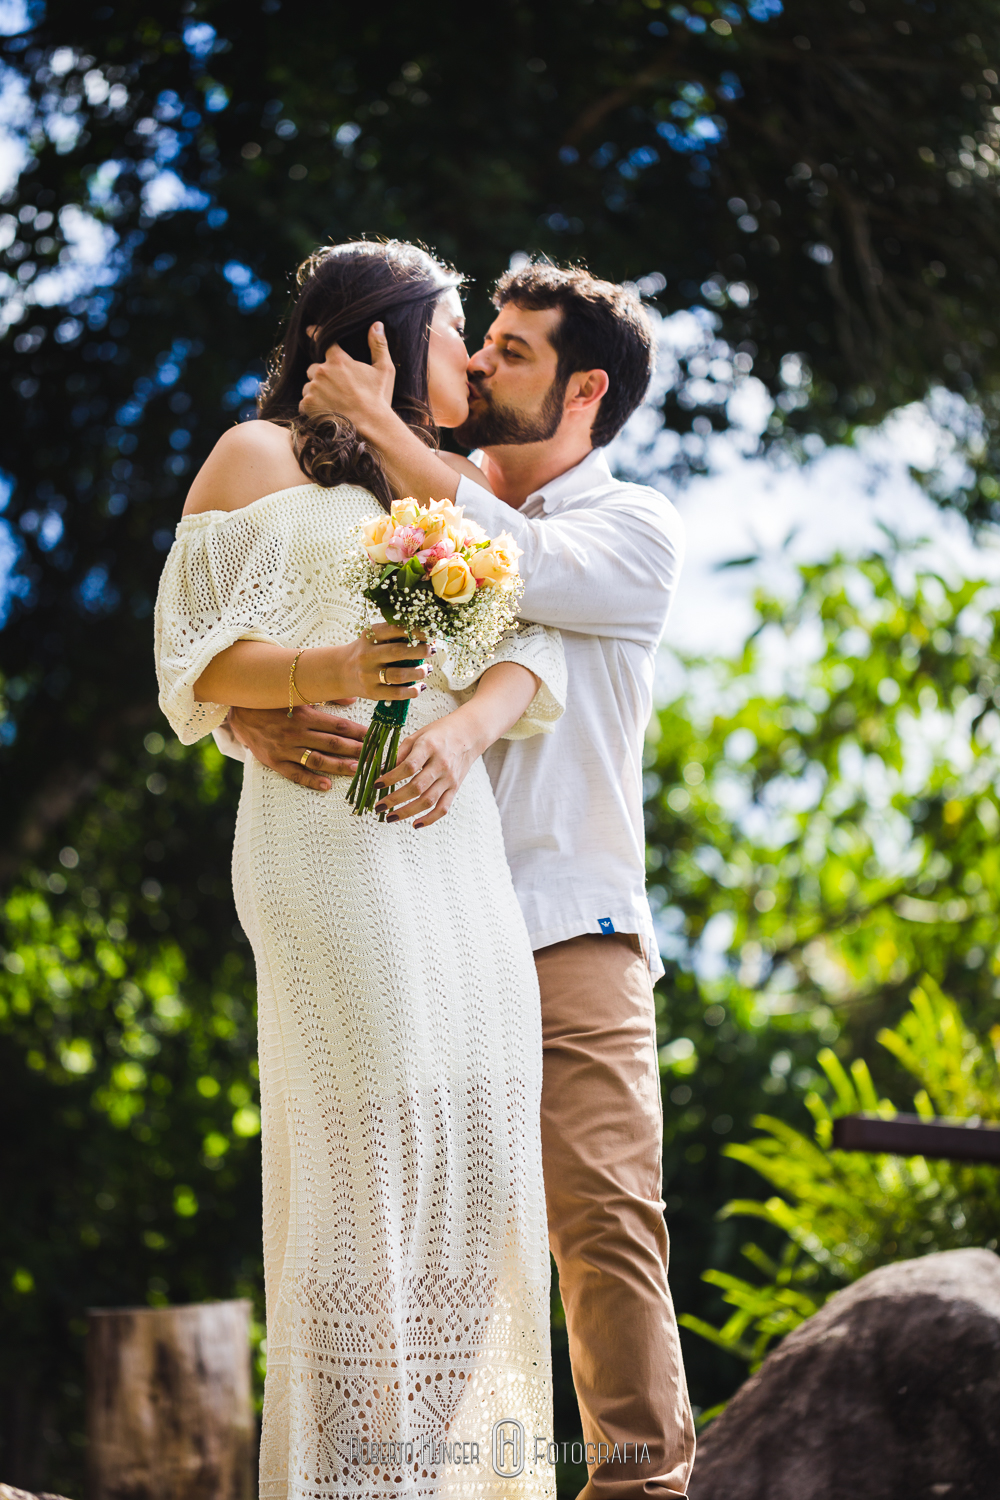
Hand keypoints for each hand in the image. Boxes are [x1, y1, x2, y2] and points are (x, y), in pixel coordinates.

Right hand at [228, 704, 365, 791]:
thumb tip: (353, 698)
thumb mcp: (297, 694)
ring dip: (338, 766)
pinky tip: (326, 786)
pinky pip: (295, 774)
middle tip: (375, 758)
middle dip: (356, 751)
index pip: (339, 725)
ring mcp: (285, 748)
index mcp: (305, 714)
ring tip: (357, 771)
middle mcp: (297, 732)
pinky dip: (311, 781)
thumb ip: (327, 697)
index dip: (359, 732)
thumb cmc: (273, 702)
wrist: (240, 713)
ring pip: (317, 760)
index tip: (376, 738)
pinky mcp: (275, 761)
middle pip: (332, 743)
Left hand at [299, 322, 395, 427]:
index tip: (309, 329)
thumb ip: (379, 345)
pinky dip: (311, 408)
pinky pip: (304, 403)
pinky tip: (325, 412)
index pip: (322, 340)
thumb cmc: (378, 398)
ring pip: (308, 386)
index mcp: (338, 360)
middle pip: (313, 368)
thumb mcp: (385, 370)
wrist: (370, 426)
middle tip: (335, 389)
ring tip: (332, 404)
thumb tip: (377, 324)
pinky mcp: (308, 405)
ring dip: (315, 393)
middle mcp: (322, 371)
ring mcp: (313, 388)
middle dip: (321, 376)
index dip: (315, 334)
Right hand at [302, 621, 431, 702]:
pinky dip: (412, 691)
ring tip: (427, 669)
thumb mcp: (373, 638)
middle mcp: (367, 655)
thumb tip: (426, 637)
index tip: (428, 633)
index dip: (414, 631)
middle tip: (431, 650)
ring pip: (399, 674)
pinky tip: (420, 687)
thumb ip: (394, 634)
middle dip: (419, 651)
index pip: (394, 629)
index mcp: (369, 637)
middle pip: (398, 652)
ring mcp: (369, 675)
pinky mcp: (372, 692)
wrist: (340, 671)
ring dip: (419, 672)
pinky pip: (396, 693)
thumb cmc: (365, 652)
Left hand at [374, 708, 483, 827]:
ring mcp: (449, 778)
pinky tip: (415, 824)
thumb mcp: (418, 735)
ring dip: (407, 812)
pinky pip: (443, 808)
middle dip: (394, 799)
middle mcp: (441, 764)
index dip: (391, 777)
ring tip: (390, 817)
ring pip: (428, 801)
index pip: (408, 767)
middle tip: (378, 806)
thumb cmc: (441, 732)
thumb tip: (382, 769)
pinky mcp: (455, 788)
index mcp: (429, 747)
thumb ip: (400, 752)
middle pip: (416, 787)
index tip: (376, 784)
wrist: (470, 733)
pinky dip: (429, 819)